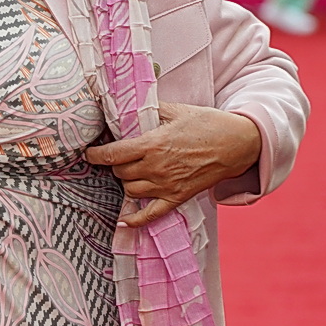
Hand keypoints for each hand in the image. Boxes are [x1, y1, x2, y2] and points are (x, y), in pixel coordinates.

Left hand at [84, 102, 262, 227]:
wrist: (237, 143)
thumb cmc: (207, 123)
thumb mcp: (176, 110)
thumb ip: (151, 110)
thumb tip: (130, 105)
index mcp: (152, 144)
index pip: (113, 154)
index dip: (96, 155)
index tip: (89, 154)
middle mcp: (156, 167)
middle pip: (120, 173)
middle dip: (115, 166)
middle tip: (119, 158)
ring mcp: (167, 185)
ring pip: (131, 191)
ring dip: (126, 182)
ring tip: (130, 173)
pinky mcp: (178, 197)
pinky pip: (151, 214)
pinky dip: (135, 219)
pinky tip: (124, 220)